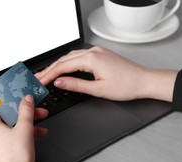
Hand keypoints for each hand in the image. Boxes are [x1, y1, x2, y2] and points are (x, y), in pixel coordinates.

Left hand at [0, 95, 47, 161]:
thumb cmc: (15, 158)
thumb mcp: (25, 129)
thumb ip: (26, 110)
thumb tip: (26, 100)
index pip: (1, 105)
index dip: (17, 103)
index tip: (26, 103)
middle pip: (4, 119)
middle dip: (24, 118)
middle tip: (38, 116)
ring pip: (4, 132)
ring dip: (22, 130)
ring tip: (38, 132)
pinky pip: (1, 144)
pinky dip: (13, 141)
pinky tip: (27, 143)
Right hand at [36, 46, 176, 101]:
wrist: (144, 81)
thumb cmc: (127, 86)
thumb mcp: (98, 89)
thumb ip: (76, 85)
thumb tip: (59, 82)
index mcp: (91, 59)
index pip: (62, 66)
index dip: (48, 75)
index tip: (39, 82)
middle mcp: (93, 52)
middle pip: (64, 60)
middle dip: (49, 70)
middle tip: (37, 79)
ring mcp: (97, 52)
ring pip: (70, 57)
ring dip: (57, 66)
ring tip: (46, 75)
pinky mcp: (100, 55)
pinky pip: (78, 57)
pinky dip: (67, 63)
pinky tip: (63, 69)